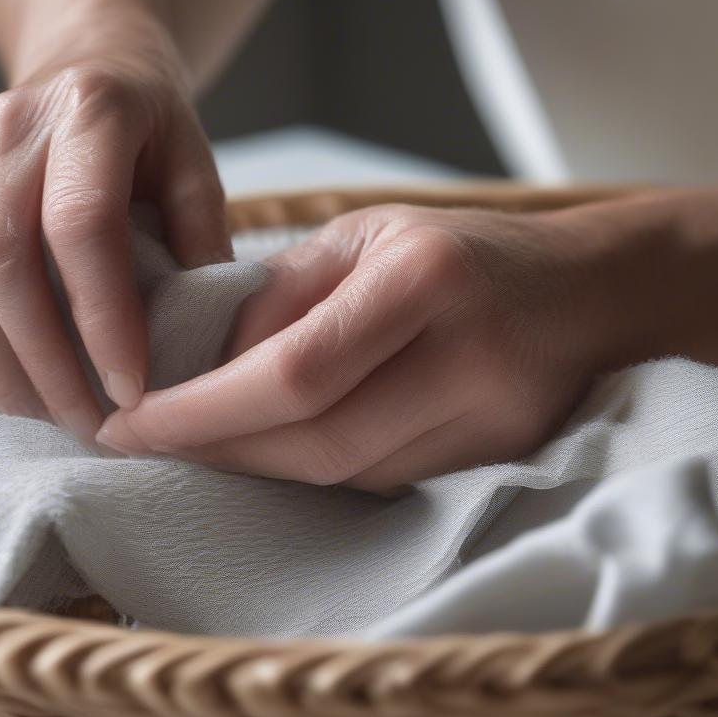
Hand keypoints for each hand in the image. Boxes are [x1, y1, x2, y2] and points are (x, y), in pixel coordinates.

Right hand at [0, 60, 228, 444]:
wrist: (86, 68)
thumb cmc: (152, 132)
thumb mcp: (197, 168)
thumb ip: (203, 242)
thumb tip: (200, 345)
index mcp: (91, 111)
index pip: (83, 225)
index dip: (104, 316)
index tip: (134, 390)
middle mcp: (7, 129)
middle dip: (43, 359)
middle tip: (91, 424)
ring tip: (51, 419)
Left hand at [96, 203, 626, 491]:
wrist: (590, 289)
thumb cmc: (464, 249)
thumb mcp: (369, 235)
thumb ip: (284, 293)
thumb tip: (197, 361)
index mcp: (424, 277)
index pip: (294, 370)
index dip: (203, 410)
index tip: (128, 423)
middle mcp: (465, 353)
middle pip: (319, 441)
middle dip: (220, 450)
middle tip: (143, 441)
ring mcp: (493, 416)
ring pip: (347, 473)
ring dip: (262, 468)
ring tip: (198, 445)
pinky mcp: (500, 457)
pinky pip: (384, 481)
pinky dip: (319, 471)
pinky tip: (277, 452)